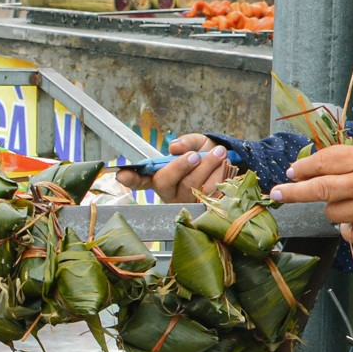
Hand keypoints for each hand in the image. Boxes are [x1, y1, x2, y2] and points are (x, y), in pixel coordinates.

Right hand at [114, 134, 234, 202]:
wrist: (231, 165)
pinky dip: (220, 176)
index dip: (131, 178)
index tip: (121, 175)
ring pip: (192, 187)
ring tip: (219, 152)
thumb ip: (185, 142)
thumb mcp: (196, 143)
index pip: (140, 180)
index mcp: (161, 177)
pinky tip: (225, 165)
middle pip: (167, 182)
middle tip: (195, 155)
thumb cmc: (206, 153)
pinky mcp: (205, 208)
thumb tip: (175, 148)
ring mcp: (187, 203)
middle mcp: (170, 193)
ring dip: (208, 167)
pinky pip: (211, 193)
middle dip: (181, 167)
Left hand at [270, 136, 352, 244]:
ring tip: (347, 198)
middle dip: (293, 192)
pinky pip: (349, 234)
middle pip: (321, 189)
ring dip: (331, 207)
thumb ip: (344, 157)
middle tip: (275, 194)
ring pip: (333, 213)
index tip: (290, 171)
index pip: (325, 162)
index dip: (304, 167)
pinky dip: (346, 227)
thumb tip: (308, 169)